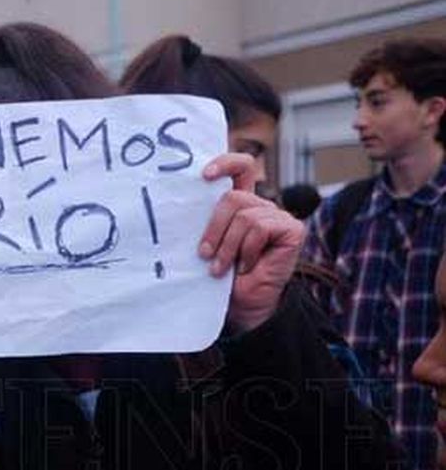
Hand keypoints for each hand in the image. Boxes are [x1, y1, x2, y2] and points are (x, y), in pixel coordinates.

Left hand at [200, 153, 304, 333]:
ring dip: (227, 246)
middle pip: (233, 197)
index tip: (204, 175)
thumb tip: (177, 203)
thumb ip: (204, 222)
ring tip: (221, 268)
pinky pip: (260, 228)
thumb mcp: (208, 244)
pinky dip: (246, 251)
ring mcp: (278, 217)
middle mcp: (260, 206)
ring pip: (244, 216)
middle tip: (203, 254)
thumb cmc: (222, 277)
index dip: (226, 163)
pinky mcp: (292, 229)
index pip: (240, 168)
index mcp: (240, 205)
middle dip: (213, 228)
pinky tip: (246, 266)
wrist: (242, 305)